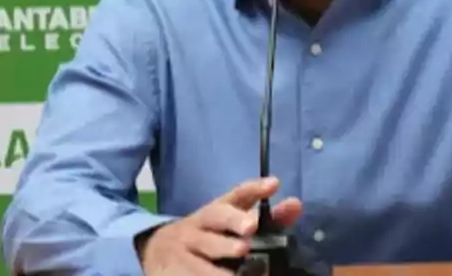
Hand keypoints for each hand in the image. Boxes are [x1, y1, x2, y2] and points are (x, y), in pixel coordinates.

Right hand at [138, 176, 302, 274]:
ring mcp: (183, 247)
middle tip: (249, 234)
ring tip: (237, 273)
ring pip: (201, 251)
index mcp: (217, 210)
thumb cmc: (208, 235)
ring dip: (219, 262)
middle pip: (215, 218)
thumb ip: (267, 218)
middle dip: (233, 222)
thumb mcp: (233, 223)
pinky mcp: (171, 268)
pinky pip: (187, 274)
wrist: (155, 250)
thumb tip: (296, 205)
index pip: (237, 194)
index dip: (255, 188)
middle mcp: (199, 223)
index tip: (273, 184)